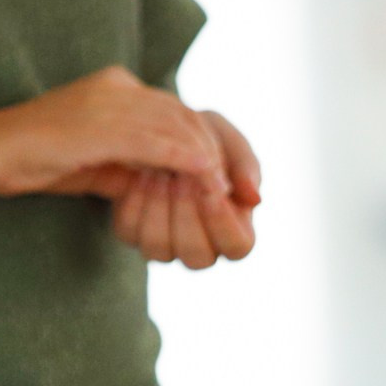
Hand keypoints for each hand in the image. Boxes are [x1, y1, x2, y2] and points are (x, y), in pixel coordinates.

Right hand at [0, 66, 228, 197]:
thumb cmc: (38, 161)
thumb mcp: (100, 160)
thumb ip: (138, 162)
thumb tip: (179, 182)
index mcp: (120, 89)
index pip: (184, 111)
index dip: (220, 143)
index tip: (242, 180)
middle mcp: (119, 87)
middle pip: (190, 115)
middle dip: (226, 153)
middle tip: (247, 189)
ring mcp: (108, 101)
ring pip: (178, 126)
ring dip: (208, 160)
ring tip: (226, 192)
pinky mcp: (99, 123)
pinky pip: (155, 140)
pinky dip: (185, 160)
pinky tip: (205, 179)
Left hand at [113, 112, 261, 268]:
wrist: (156, 128)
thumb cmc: (203, 137)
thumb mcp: (229, 141)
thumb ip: (246, 167)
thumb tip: (255, 199)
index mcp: (234, 231)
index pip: (237, 245)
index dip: (223, 221)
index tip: (211, 188)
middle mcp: (202, 248)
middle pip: (197, 256)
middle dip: (186, 213)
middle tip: (179, 174)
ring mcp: (167, 246)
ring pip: (160, 249)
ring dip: (158, 206)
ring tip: (159, 169)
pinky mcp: (135, 235)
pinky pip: (131, 233)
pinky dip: (134, 202)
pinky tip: (139, 173)